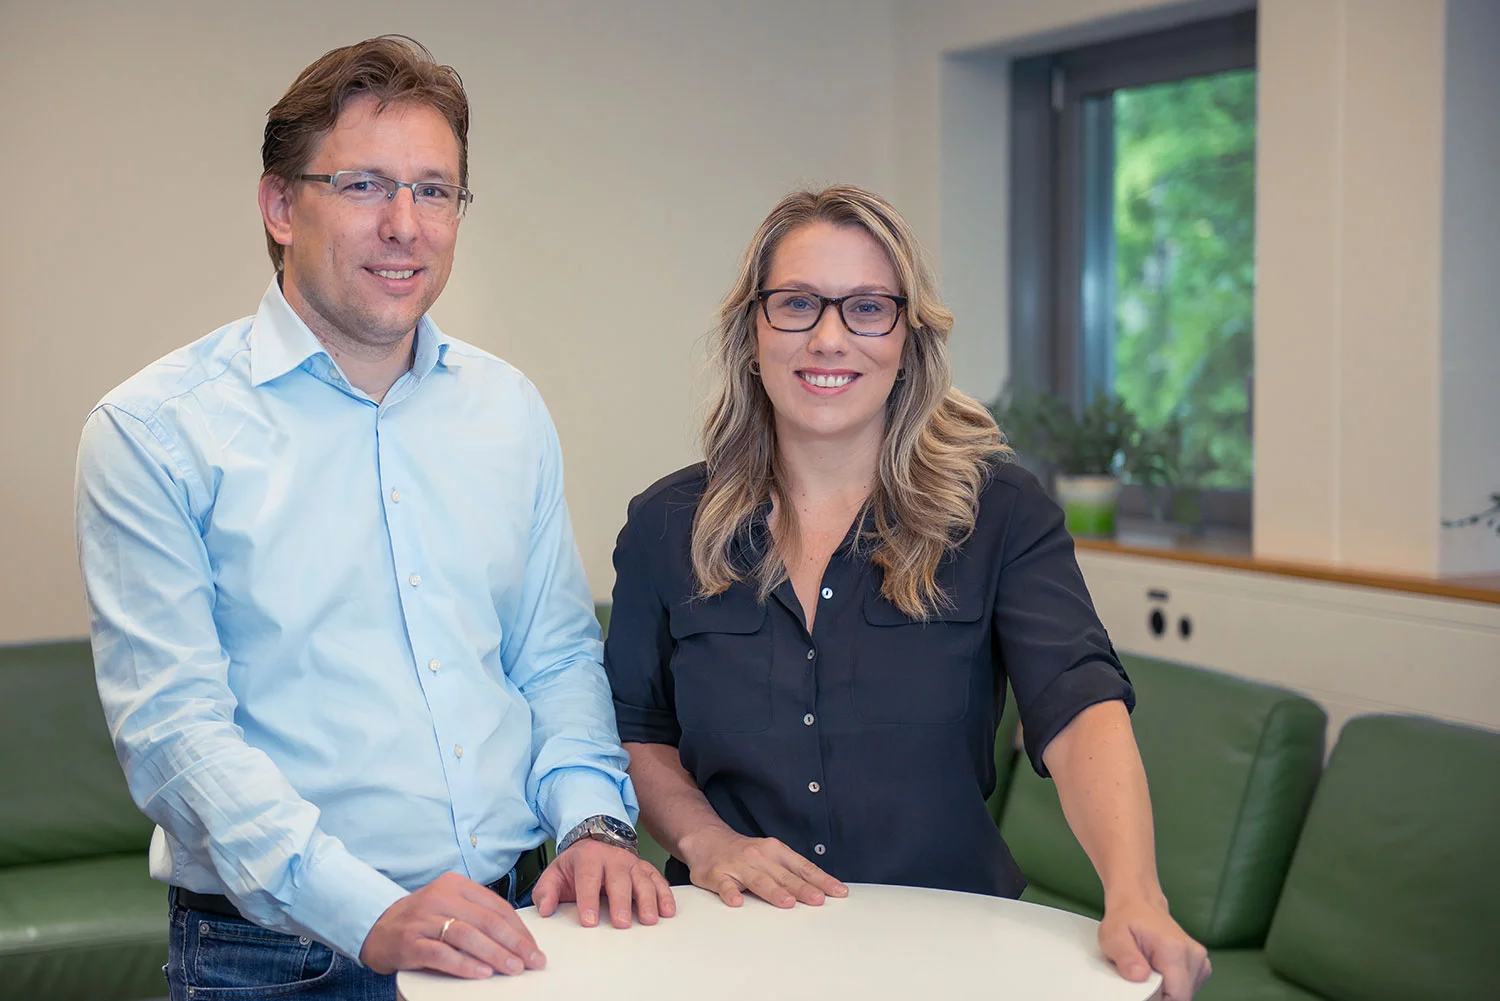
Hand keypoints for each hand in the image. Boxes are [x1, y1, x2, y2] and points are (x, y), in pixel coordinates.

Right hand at [359, 871, 543, 978]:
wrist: (376, 926)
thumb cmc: (420, 920)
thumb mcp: (449, 907)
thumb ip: (477, 916)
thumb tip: (516, 940)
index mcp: (456, 885)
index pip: (497, 906)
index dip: (519, 929)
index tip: (534, 947)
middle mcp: (440, 897)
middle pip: (486, 920)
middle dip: (514, 943)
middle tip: (532, 960)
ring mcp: (424, 919)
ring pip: (467, 935)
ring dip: (495, 954)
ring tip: (513, 968)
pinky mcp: (409, 942)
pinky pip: (442, 953)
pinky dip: (464, 964)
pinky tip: (481, 973)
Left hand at [532, 838, 675, 927]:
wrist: (594, 844)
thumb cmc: (575, 866)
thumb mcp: (554, 873)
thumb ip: (546, 892)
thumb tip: (545, 910)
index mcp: (588, 857)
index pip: (588, 878)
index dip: (588, 900)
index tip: (589, 922)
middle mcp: (613, 858)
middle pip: (619, 880)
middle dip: (620, 902)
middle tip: (622, 924)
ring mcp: (632, 863)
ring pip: (643, 880)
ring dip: (647, 900)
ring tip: (649, 920)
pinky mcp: (645, 869)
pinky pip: (658, 880)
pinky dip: (664, 894)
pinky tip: (667, 911)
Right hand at [680, 828, 847, 907]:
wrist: (706, 839)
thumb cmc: (745, 853)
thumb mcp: (771, 855)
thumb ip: (792, 871)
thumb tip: (821, 889)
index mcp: (776, 851)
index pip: (803, 867)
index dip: (822, 880)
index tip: (838, 891)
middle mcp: (760, 857)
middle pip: (785, 876)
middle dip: (803, 888)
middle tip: (818, 900)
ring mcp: (738, 865)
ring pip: (758, 880)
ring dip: (774, 891)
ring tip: (787, 902)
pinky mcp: (717, 874)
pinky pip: (724, 885)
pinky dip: (730, 892)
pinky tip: (737, 901)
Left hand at [1098, 895, 1210, 1000]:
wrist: (1137, 902)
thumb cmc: (1125, 919)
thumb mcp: (1113, 937)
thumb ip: (1126, 958)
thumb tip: (1140, 976)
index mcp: (1174, 949)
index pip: (1178, 996)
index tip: (1142, 992)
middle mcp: (1193, 954)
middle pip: (1182, 997)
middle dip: (1161, 996)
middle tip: (1141, 979)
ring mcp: (1199, 959)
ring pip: (1185, 993)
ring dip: (1166, 990)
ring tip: (1149, 971)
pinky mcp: (1200, 964)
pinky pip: (1188, 987)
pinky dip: (1173, 986)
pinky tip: (1159, 971)